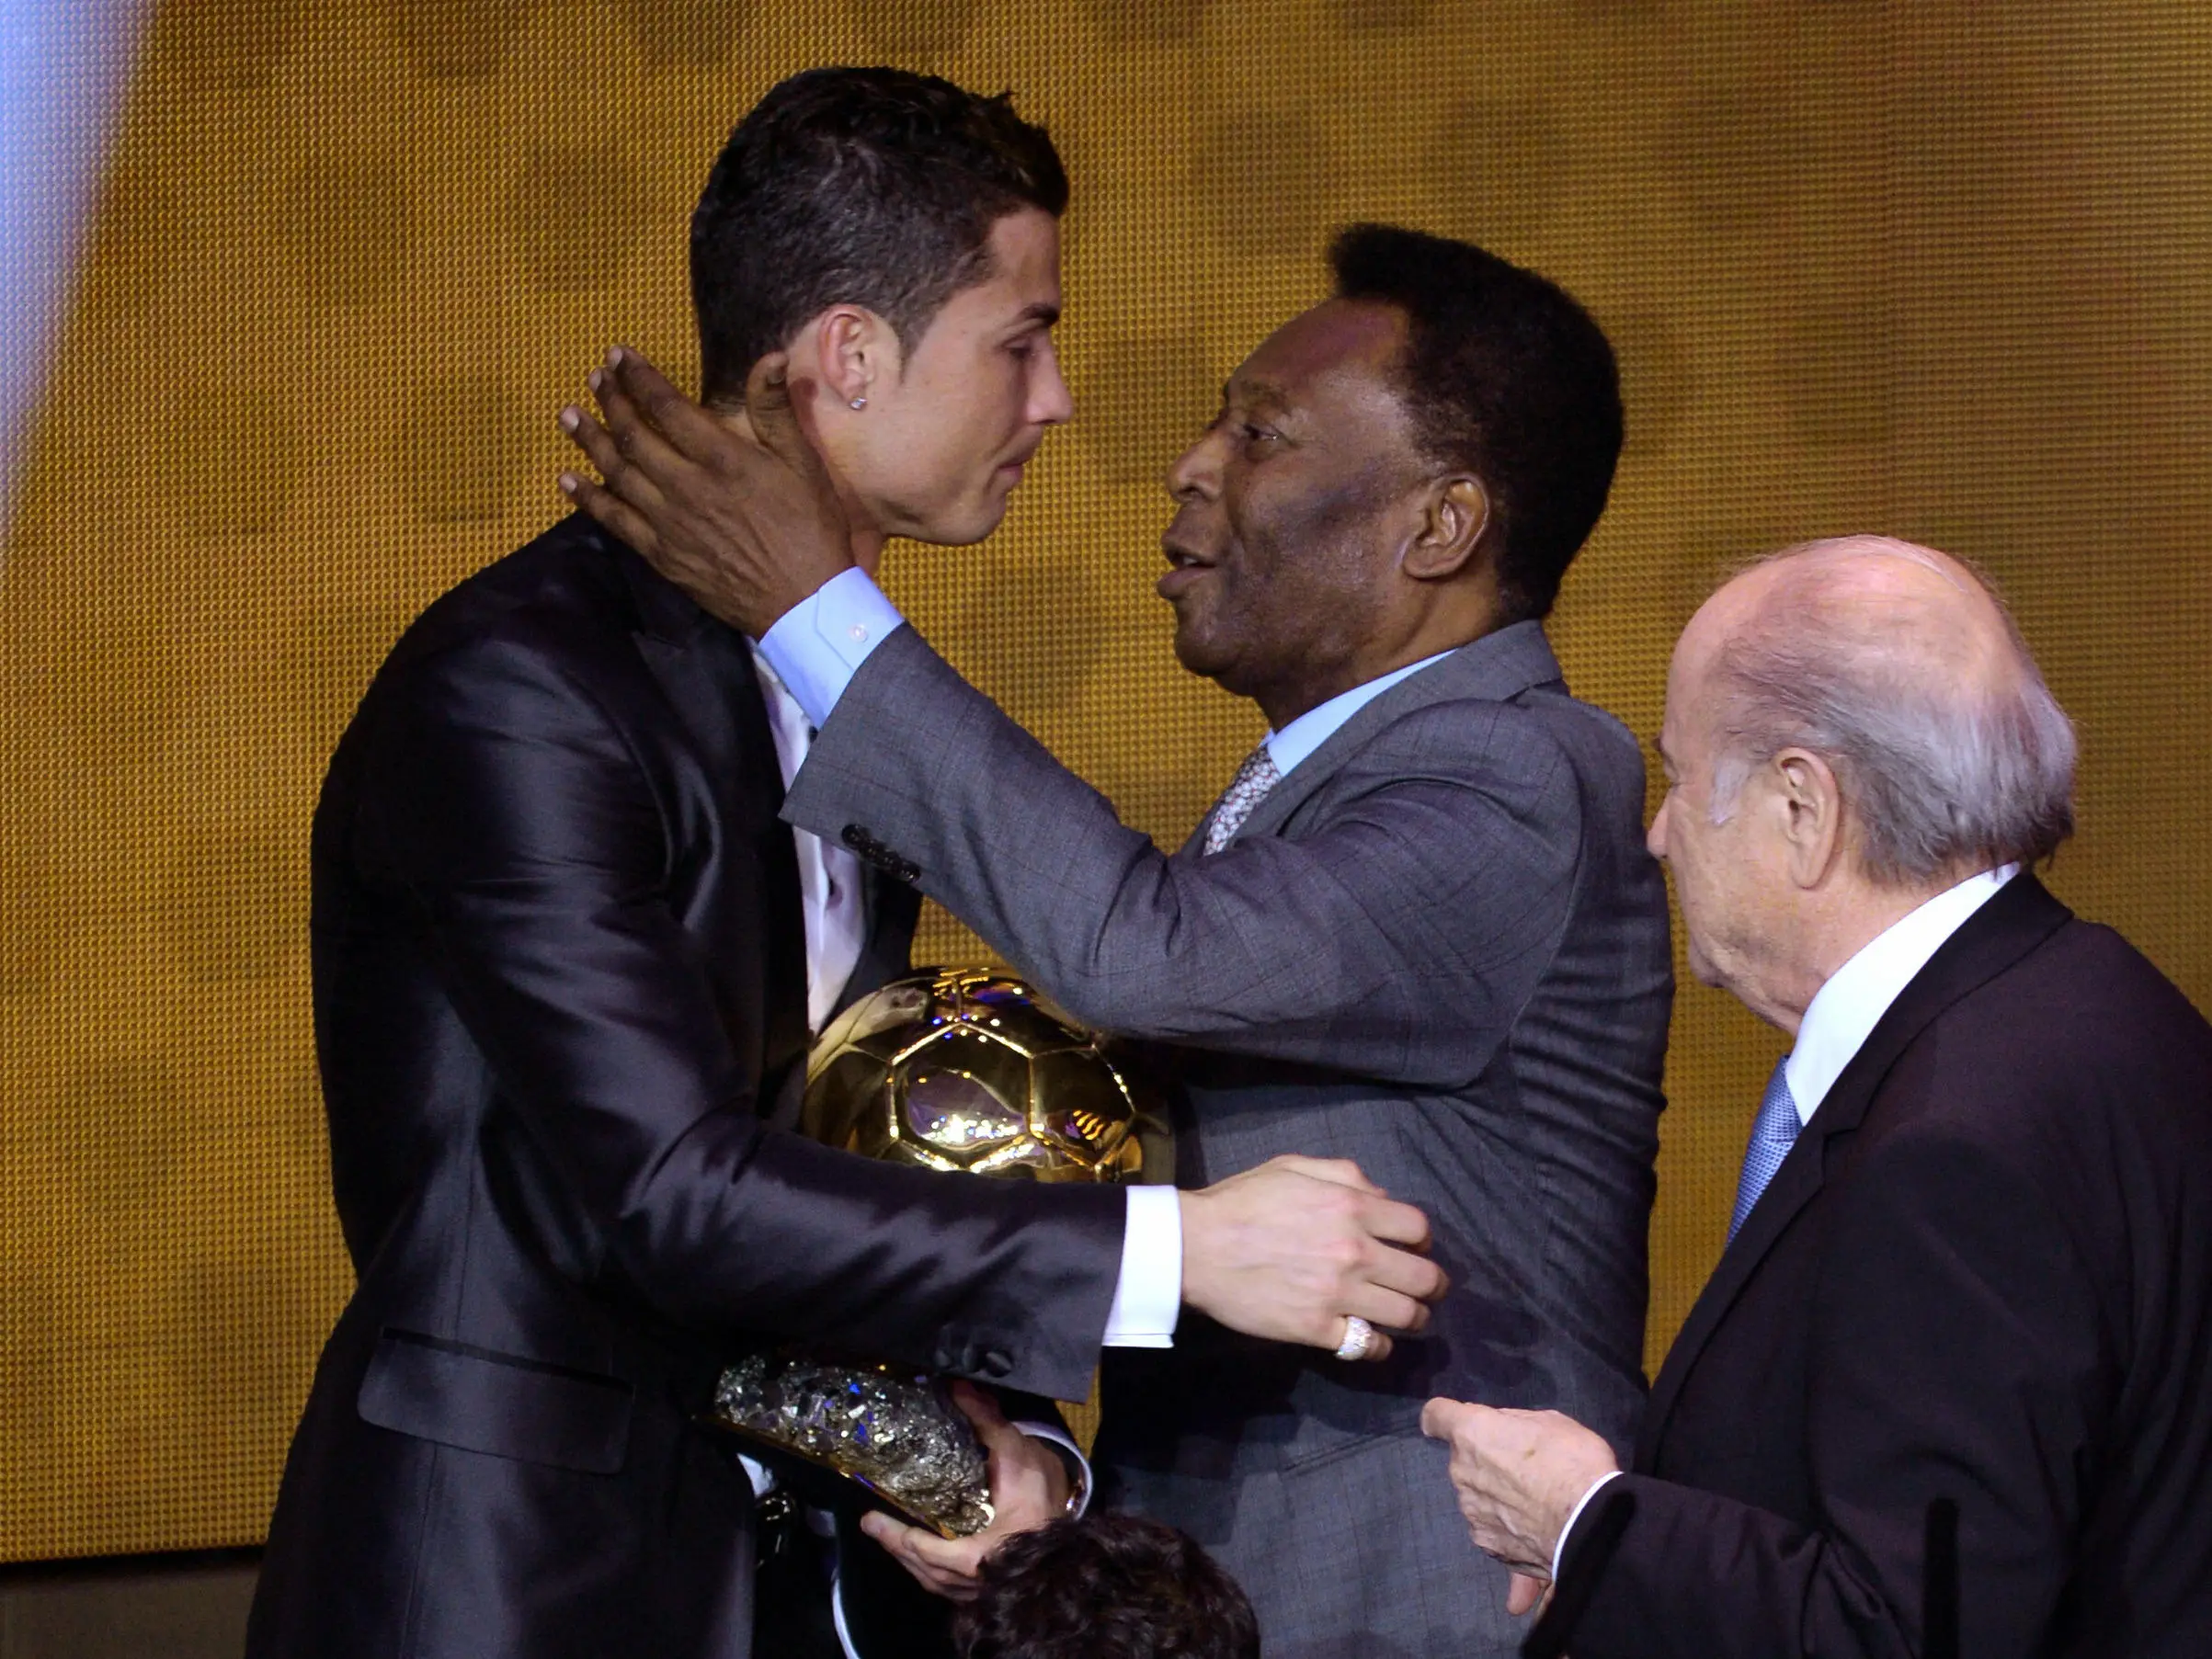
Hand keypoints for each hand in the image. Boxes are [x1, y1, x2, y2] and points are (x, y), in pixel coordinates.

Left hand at [557, 346, 852, 635]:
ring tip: (569, 416)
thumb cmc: (810, 529)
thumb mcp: (805, 464)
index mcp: (721, 459)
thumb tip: (770, 357)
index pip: (667, 406)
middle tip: (594, 377)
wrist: (803, 602)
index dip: (638, 377)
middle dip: (610, 401)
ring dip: (590, 441)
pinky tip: (568, 481)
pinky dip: (588, 498)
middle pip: (633, 435)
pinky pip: (614, 521)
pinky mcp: (661, 554)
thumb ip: (777, 410)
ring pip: (616, 474)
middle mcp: (685, 486)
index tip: (618, 355)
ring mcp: (668, 523)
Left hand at [858, 1382, 1067, 1601]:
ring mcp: (982, 1593)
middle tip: (873, 1525)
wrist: (1082, 1539)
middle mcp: (972, 1582)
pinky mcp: (992, 1592)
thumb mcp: (1015, 1454)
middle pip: (922, 1570)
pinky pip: (951, 1586)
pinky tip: (928, 1556)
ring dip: (912, 1560)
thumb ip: (985, 1423)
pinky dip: (932, 1570)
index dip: (894, 1535)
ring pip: (935, 1582)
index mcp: (972, 1556)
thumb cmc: (1044, 1500)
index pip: (921, 1549)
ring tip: (894, 1538)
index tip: (870, 1518)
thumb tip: (958, 1388)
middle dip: (895, 1547)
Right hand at [1179, 1155, 1447, 1360]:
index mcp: (1352, 1207)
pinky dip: (1377, 1346)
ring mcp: (1338, 1294)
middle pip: (1424, 1277)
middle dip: (1433, 1285)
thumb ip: (1345, 1175)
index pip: (1418, 1227)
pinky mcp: (1317, 1329)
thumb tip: (1381, 1197)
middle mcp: (1355, 1252)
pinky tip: (1371, 1339)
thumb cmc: (1241, 1201)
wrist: (1196, 1246)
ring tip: (1407, 1317)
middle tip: (1426, 1289)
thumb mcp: (1293, 1167)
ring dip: (1414, 1318)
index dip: (1422, 1239)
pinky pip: (1367, 1345)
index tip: (1413, 1247)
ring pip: (1405, 1315)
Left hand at [1419, 1398, 1618, 1583]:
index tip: (1454, 1424)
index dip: (1443, 1417)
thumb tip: (1503, 1434)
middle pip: (1464, 1460)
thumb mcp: (1551, 1422)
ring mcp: (1471, 1511)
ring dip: (1495, 1496)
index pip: (1436, 1416)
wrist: (1590, 1525)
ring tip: (1534, 1506)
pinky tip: (1530, 1532)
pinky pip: (1491, 1528)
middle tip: (1524, 1469)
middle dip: (1486, 1461)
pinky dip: (1505, 1528)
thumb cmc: (1573, 1461)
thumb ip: (1514, 1425)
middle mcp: (1461, 1472)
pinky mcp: (1486, 1544)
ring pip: (1477, 1495)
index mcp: (1472, 1434)